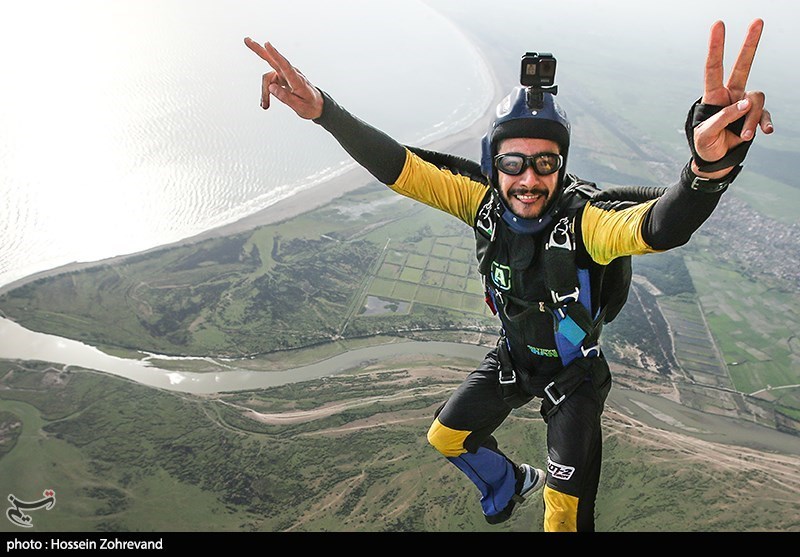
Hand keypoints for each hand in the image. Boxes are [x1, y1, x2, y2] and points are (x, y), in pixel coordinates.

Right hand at [244, 38, 323, 119]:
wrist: (318, 106)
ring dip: (264, 92)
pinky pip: (270, 83)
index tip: (267, 44)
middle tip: (246, 40)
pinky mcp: (282, 78)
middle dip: (259, 50)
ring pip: (268, 79)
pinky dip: (266, 93)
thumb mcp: (300, 107)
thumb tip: (272, 88)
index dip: (276, 55)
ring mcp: (285, 75)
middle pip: (272, 60)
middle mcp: (290, 74)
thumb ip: (286, 97)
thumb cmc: (311, 106)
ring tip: (265, 106)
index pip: (285, 65)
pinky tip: (265, 104)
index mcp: (297, 80)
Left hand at [693, 19, 773, 175]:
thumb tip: (744, 105)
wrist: (716, 160)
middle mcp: (730, 95)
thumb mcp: (705, 134)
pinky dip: (764, 124)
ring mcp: (744, 104)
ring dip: (751, 119)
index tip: (718, 25)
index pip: (713, 68)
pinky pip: (765, 115)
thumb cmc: (705, 145)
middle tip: (758, 21)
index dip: (716, 47)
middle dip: (750, 44)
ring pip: (756, 99)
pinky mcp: (755, 116)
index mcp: (713, 96)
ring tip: (743, 137)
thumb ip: (722, 118)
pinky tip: (764, 132)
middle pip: (742, 66)